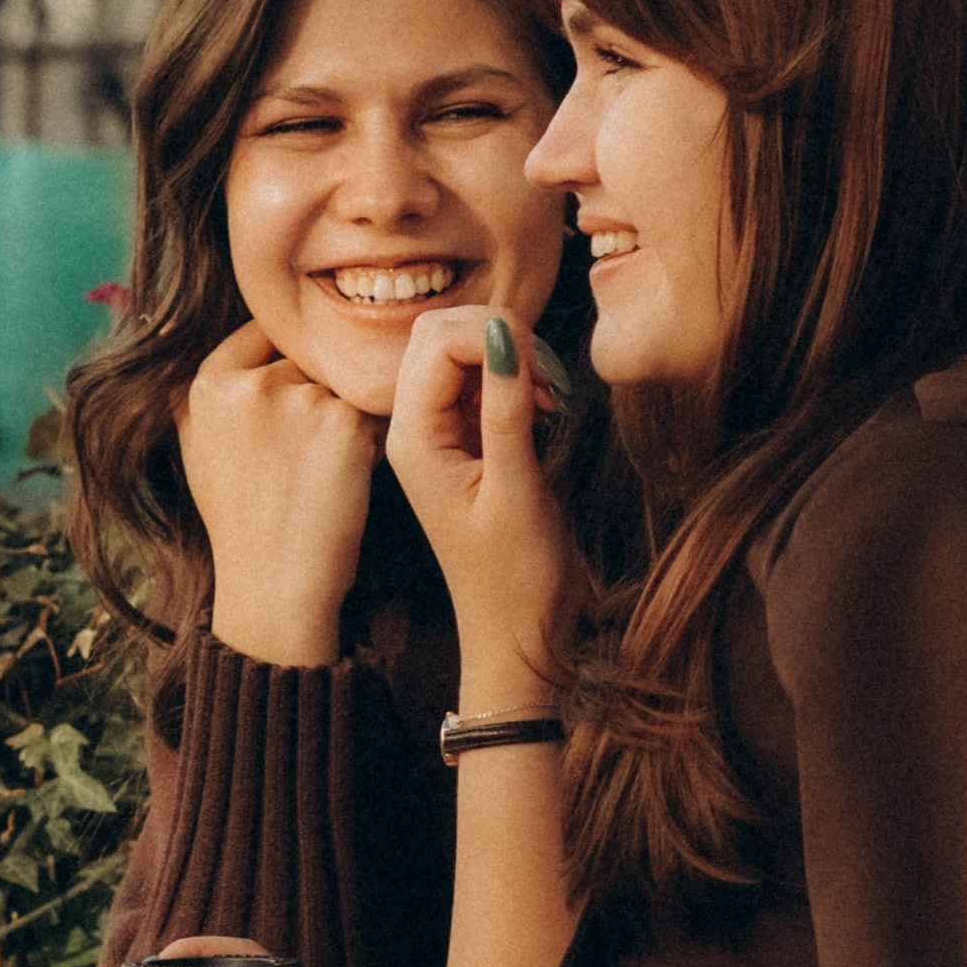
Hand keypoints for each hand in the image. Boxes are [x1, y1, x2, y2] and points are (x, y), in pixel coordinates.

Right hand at [179, 319, 378, 668]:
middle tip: (306, 455)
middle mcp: (251, 383)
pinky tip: (349, 477)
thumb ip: (196, 384)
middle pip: (310, 358)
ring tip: (323, 471)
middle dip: (318, 393)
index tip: (292, 406)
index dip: (287, 366)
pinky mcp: (347, 424)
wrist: (273, 587)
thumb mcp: (195, 444)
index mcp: (207, 384)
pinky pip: (376, 408)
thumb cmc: (241, 520)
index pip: (265, 333)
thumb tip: (176, 324)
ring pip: (345, 382)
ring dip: (347, 414)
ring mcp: (301, 400)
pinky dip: (372, 438)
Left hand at [385, 309, 576, 699]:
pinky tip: (546, 408)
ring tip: (552, 399)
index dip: (496, 337)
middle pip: (440, 333)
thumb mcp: (517, 492)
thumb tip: (505, 334)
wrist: (516, 634)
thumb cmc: (516, 579)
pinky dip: (517, 378)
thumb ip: (507, 409)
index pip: (438, 340)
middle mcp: (415, 429)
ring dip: (513, 356)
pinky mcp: (466, 439)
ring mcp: (439, 432)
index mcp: (413, 439)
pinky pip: (481, 380)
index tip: (544, 377)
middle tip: (550, 382)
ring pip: (463, 351)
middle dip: (501, 337)